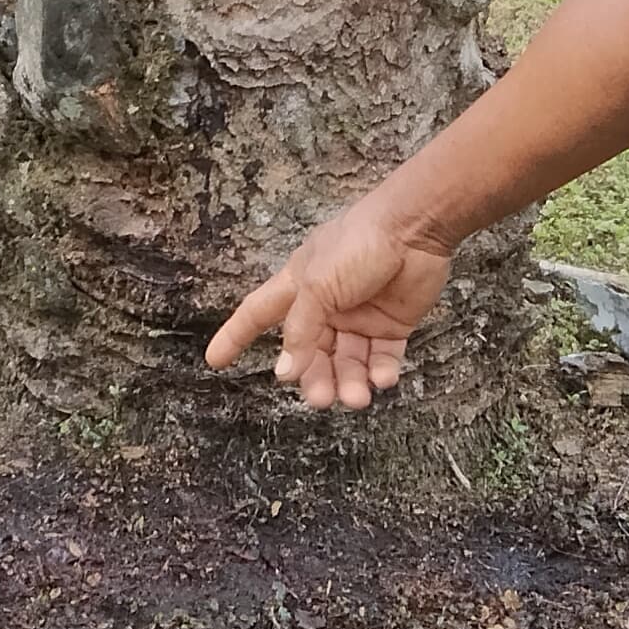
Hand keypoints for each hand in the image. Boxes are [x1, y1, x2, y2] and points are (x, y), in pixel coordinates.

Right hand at [202, 204, 453, 410]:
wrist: (414, 229)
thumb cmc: (358, 244)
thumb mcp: (317, 286)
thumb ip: (300, 331)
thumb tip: (284, 373)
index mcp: (298, 287)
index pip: (258, 314)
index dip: (235, 336)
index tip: (214, 361)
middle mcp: (327, 306)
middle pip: (310, 353)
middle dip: (314, 378)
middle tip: (321, 398)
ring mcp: (360, 317)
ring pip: (347, 363)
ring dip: (349, 383)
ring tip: (357, 397)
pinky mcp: (392, 325)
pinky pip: (381, 359)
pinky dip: (380, 374)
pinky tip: (382, 379)